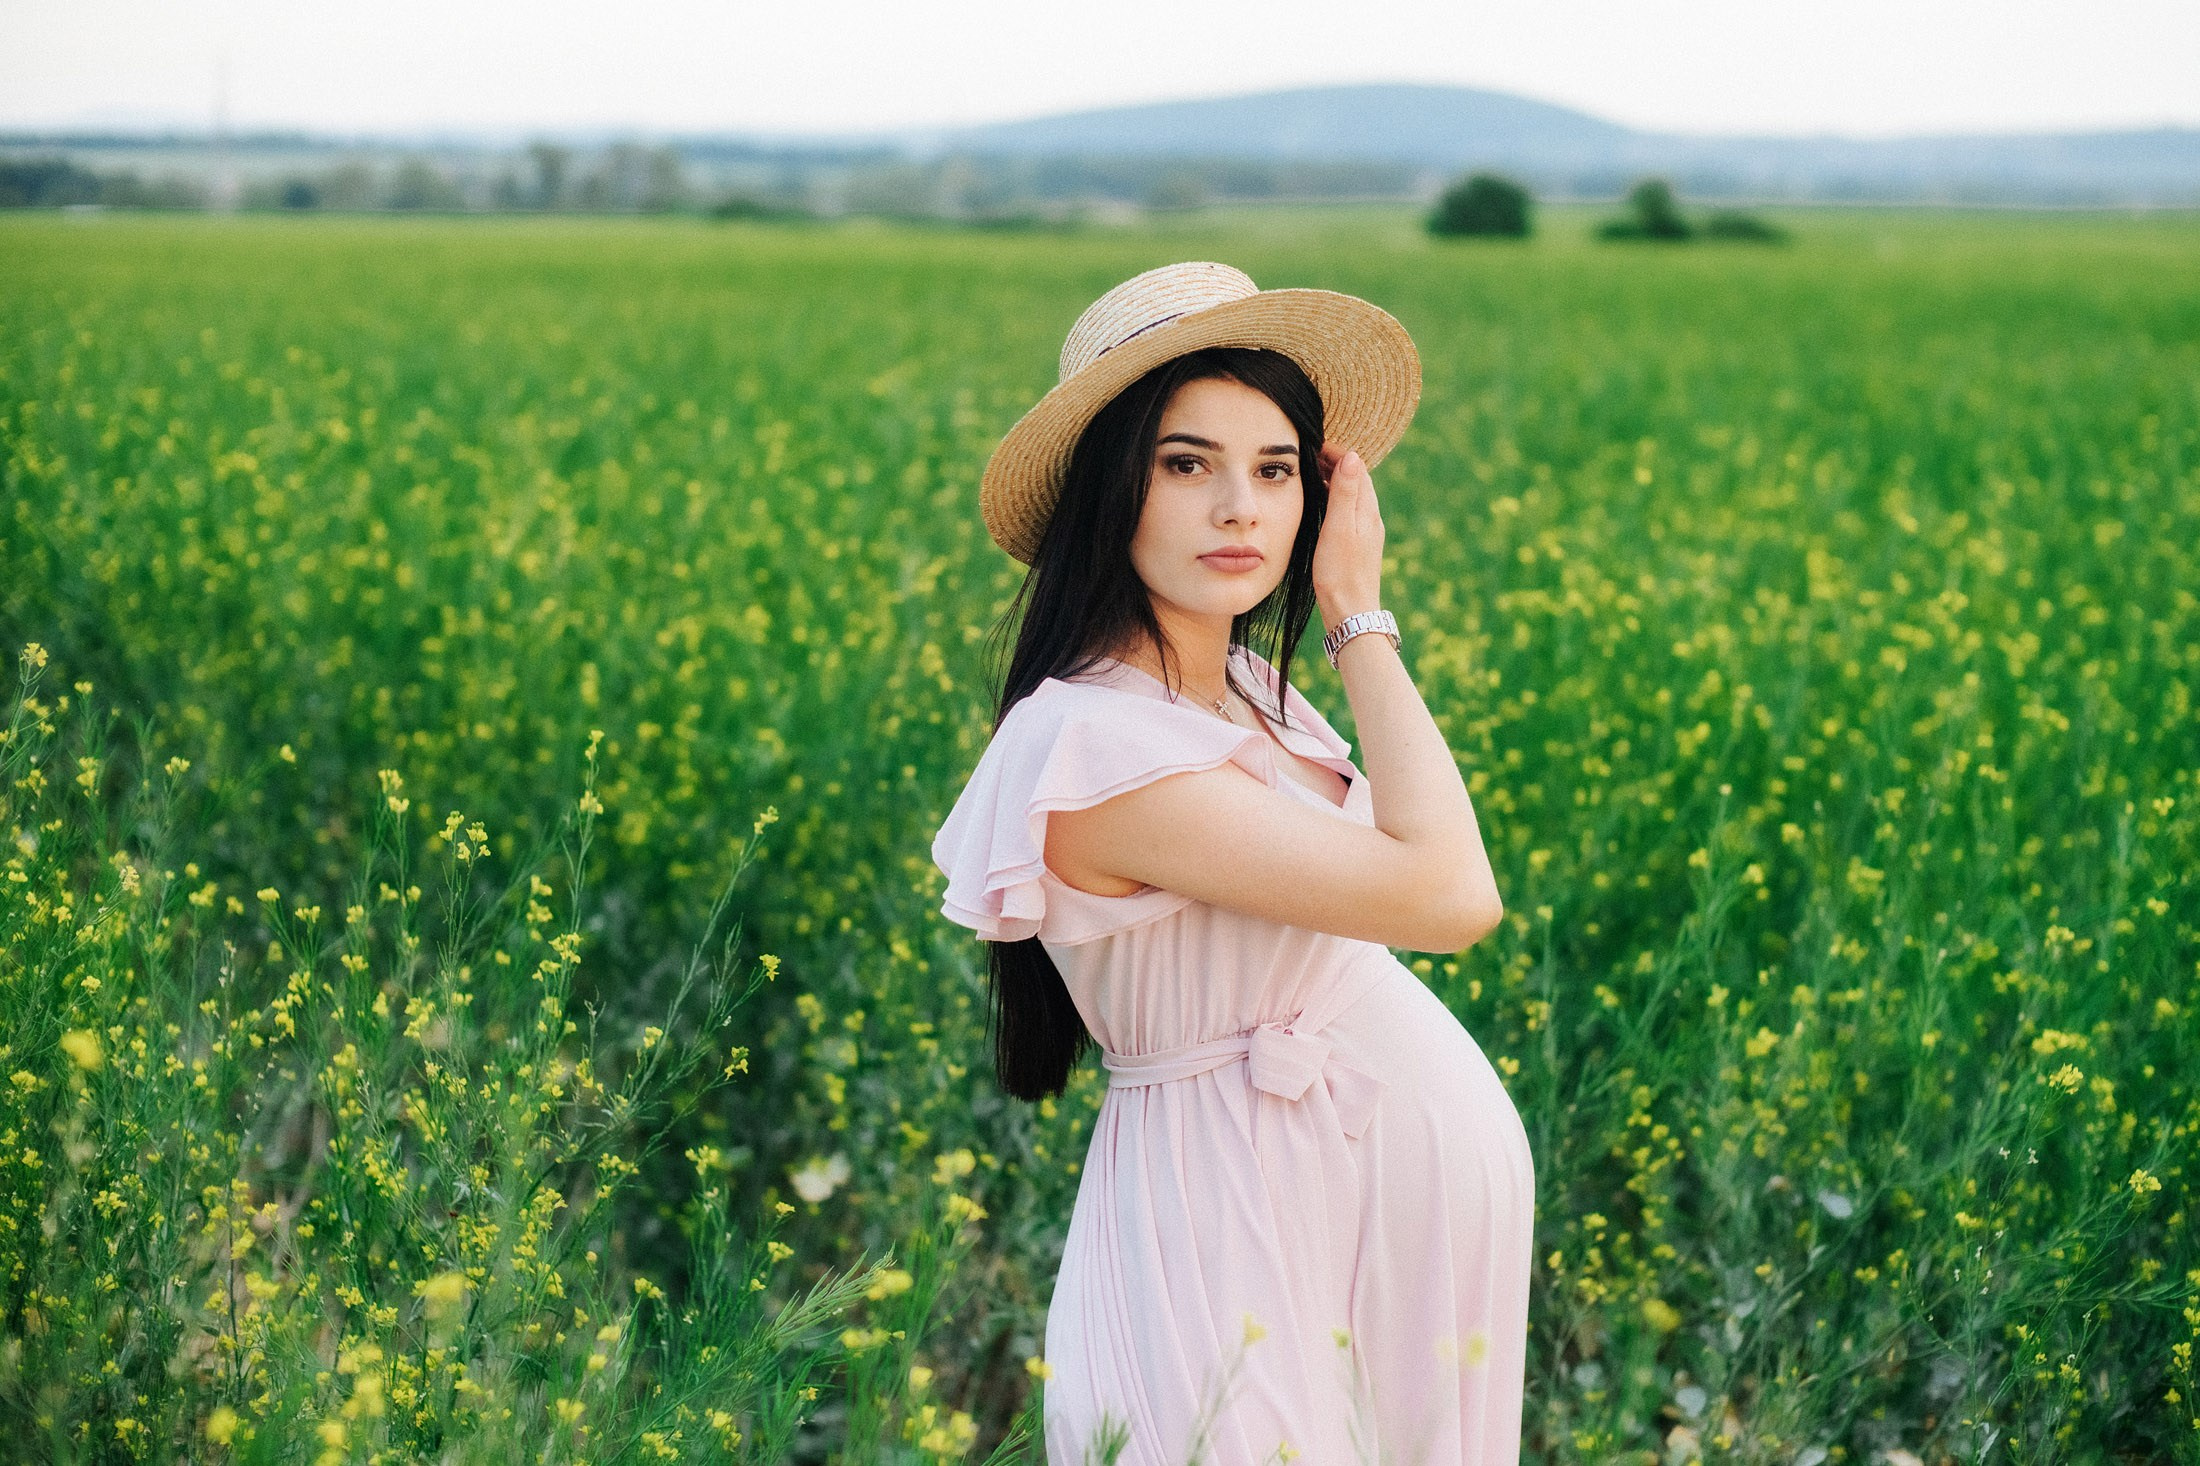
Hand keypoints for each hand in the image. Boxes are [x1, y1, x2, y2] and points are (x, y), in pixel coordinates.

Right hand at [1312, 444, 1382, 626]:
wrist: (1350, 612)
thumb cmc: (1340, 573)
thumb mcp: (1339, 528)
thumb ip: (1345, 493)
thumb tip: (1353, 456)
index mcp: (1367, 511)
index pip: (1357, 469)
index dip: (1337, 453)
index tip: (1314, 443)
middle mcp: (1371, 519)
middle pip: (1356, 480)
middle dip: (1335, 463)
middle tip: (1308, 454)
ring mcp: (1366, 533)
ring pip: (1352, 496)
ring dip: (1333, 480)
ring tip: (1310, 473)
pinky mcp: (1358, 546)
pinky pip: (1348, 512)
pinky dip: (1334, 499)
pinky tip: (1320, 506)